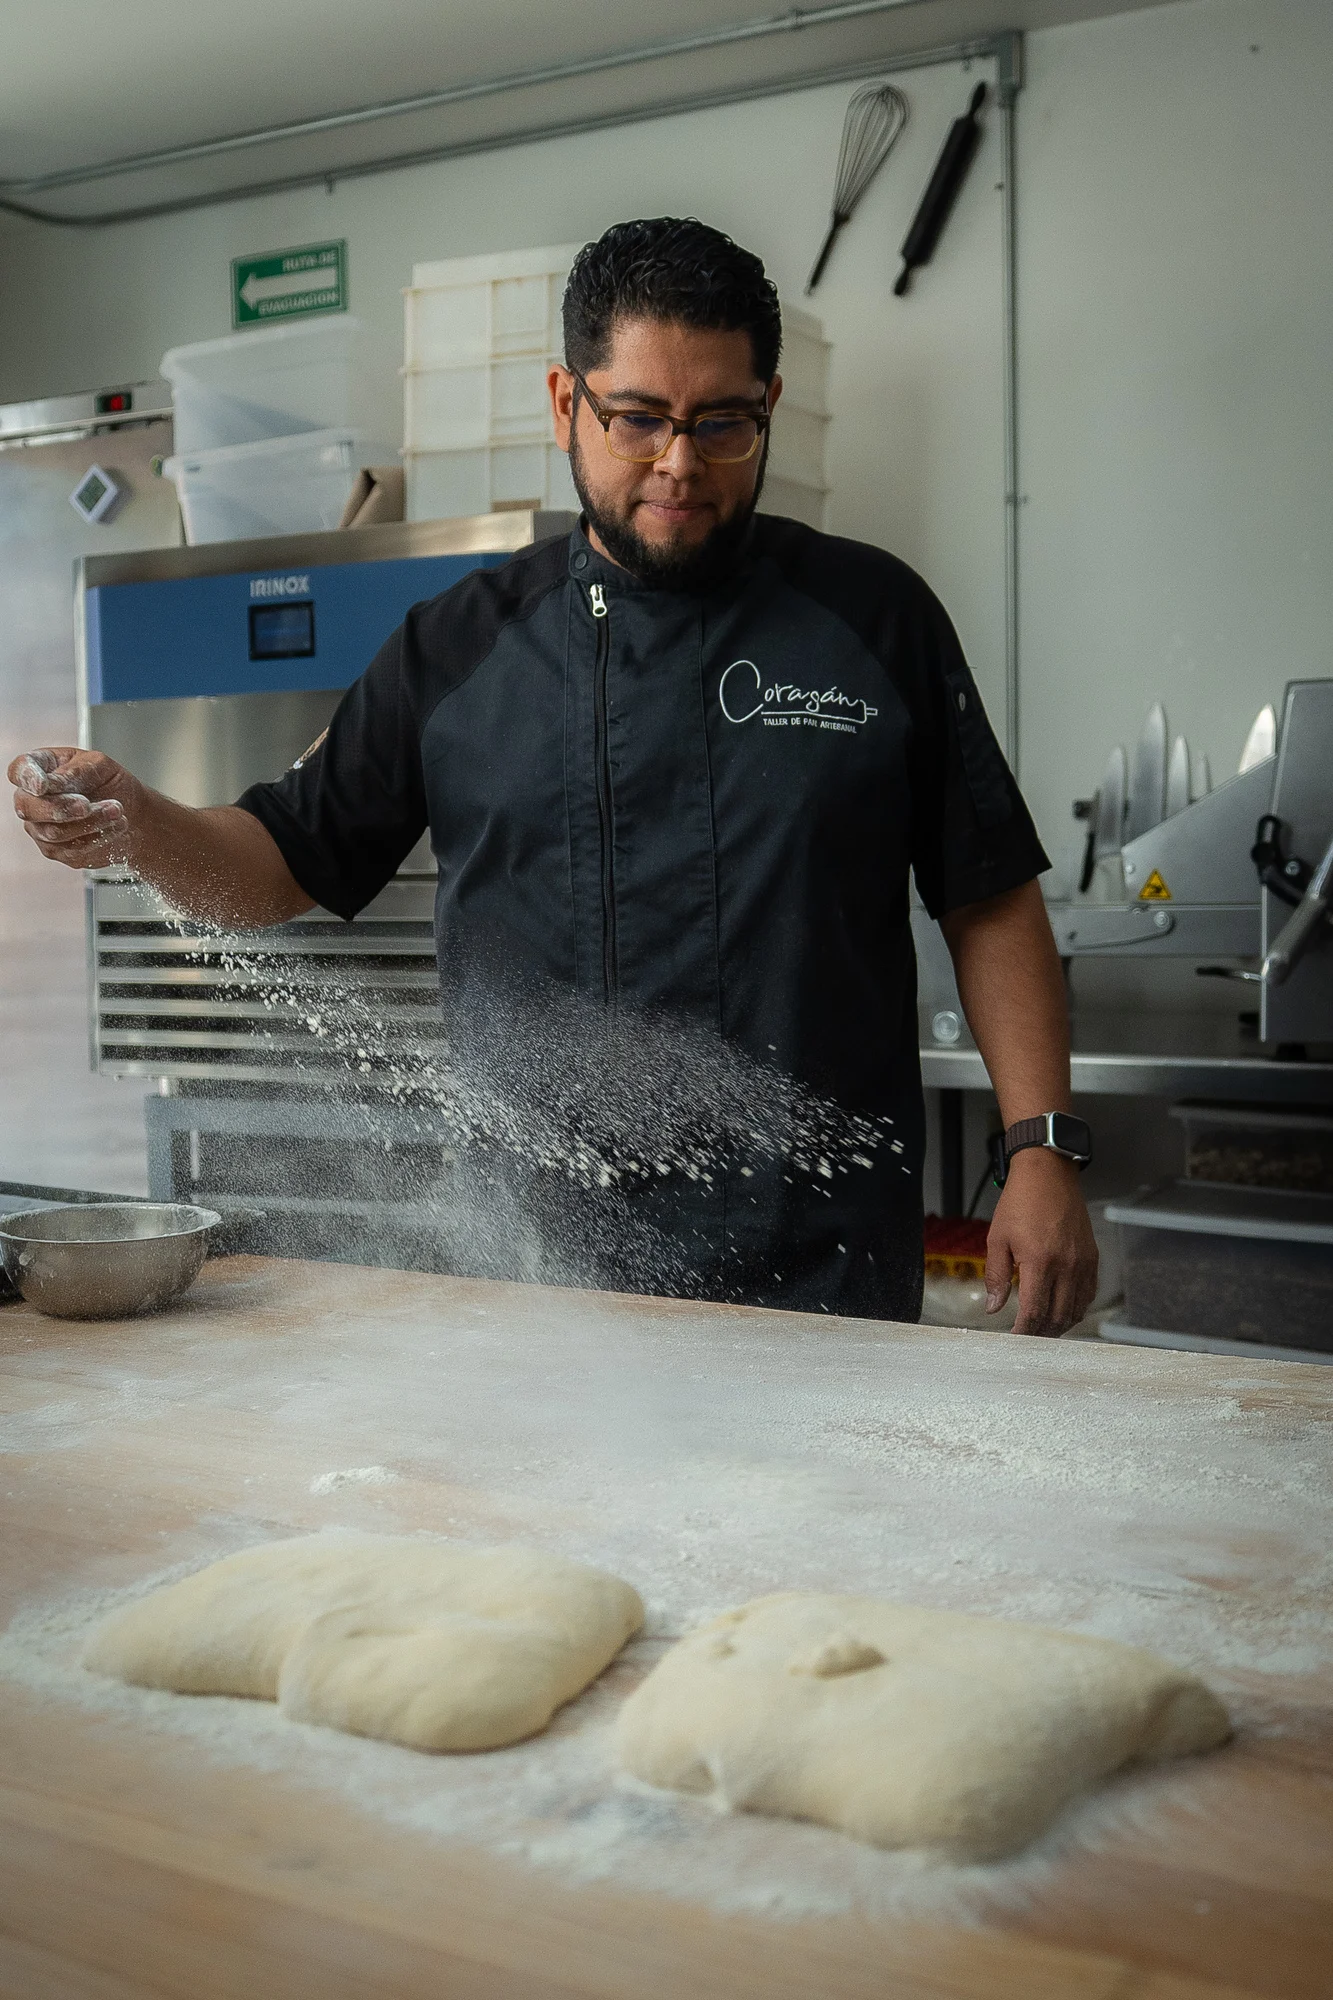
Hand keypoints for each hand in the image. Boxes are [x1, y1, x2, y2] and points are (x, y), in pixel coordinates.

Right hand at [8, 747, 142, 870]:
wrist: (133, 812)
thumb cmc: (111, 783)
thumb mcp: (100, 765)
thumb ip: (75, 771)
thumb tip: (51, 782)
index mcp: (39, 767)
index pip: (19, 771)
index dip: (27, 777)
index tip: (43, 785)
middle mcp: (32, 799)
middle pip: (28, 808)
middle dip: (60, 808)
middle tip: (87, 805)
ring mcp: (41, 827)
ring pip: (53, 832)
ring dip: (89, 822)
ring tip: (116, 810)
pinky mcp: (56, 850)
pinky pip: (71, 849)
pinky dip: (97, 837)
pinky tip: (115, 825)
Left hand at [984, 1148, 1098, 1337]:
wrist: (1049, 1174)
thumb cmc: (1021, 1202)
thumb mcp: (998, 1238)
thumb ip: (997, 1276)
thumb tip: (994, 1307)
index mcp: (1040, 1262)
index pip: (1034, 1312)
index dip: (1023, 1332)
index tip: (1014, 1339)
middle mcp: (1066, 1266)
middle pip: (1057, 1316)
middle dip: (1041, 1334)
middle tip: (1027, 1339)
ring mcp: (1083, 1263)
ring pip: (1076, 1310)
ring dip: (1060, 1325)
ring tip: (1043, 1330)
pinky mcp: (1092, 1257)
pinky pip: (1089, 1294)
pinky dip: (1077, 1309)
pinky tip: (1063, 1311)